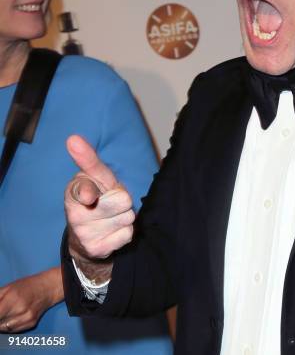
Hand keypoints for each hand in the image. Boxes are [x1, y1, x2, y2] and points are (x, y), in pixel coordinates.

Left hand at [0, 268, 62, 332]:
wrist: (49, 287)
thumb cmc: (28, 285)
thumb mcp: (8, 287)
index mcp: (12, 299)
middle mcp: (20, 310)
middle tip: (2, 310)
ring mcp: (27, 318)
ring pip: (4, 329)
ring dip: (1, 323)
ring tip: (6, 313)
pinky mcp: (31, 324)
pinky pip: (13, 330)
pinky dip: (10, 326)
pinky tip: (13, 317)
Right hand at [65, 135, 134, 279]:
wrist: (86, 236)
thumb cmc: (96, 196)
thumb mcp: (94, 176)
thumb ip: (89, 160)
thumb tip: (72, 138)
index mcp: (73, 192)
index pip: (85, 189)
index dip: (90, 192)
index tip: (89, 197)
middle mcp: (74, 215)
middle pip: (123, 199)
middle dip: (122, 199)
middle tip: (110, 202)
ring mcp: (85, 234)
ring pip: (128, 216)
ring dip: (124, 215)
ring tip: (110, 217)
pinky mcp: (97, 249)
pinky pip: (128, 234)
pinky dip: (124, 232)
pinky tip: (111, 232)